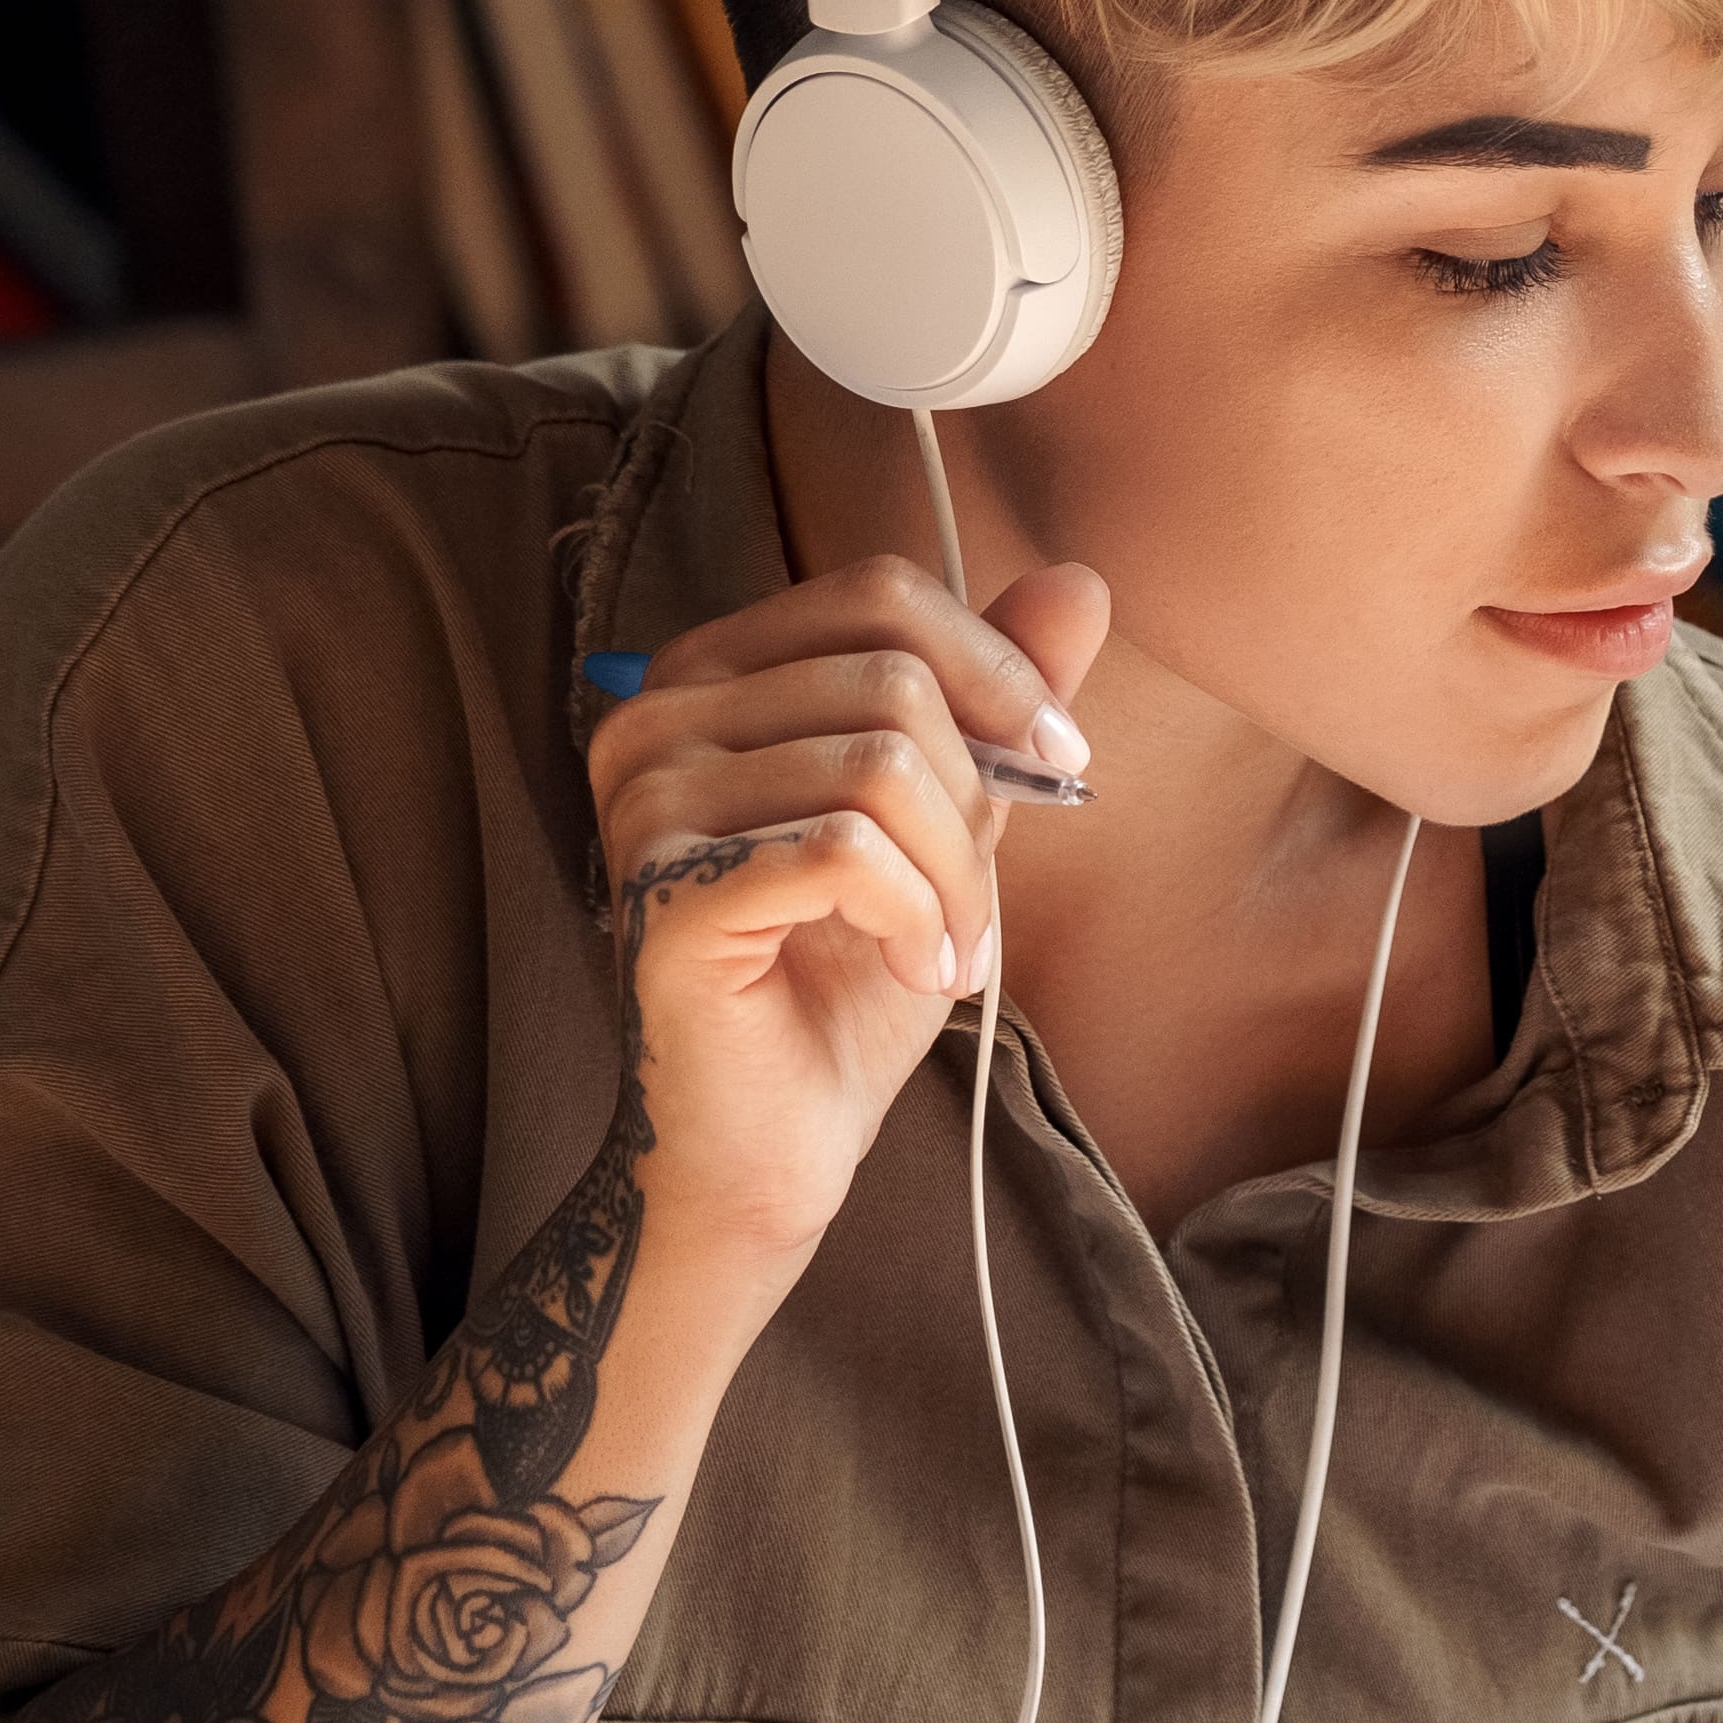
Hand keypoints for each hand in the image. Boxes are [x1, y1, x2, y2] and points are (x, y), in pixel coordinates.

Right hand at [587, 551, 1110, 1276]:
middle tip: (974, 905)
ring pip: (881, 766)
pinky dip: (915, 916)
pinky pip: (845, 852)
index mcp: (711, 676)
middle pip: (892, 680)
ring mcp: (644, 803)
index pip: (878, 595)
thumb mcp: (948, 819)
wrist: (777, 1141)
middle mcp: (655, 719)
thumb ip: (994, 701)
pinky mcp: (663, 893)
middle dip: (978, 801)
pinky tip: (913, 969)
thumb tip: (1078, 581)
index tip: (1059, 760)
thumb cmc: (846, 982)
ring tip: (943, 950)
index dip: (996, 669)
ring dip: (955, 878)